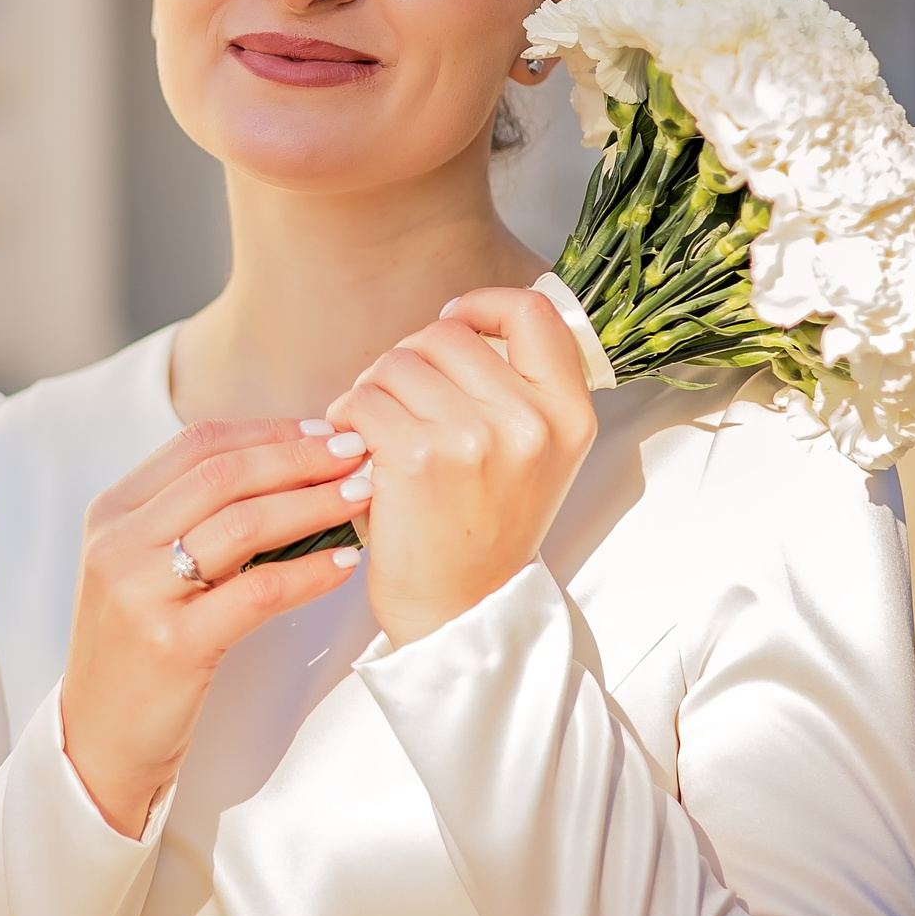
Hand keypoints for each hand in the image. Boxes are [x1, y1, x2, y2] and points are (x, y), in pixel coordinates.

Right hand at [60, 419, 372, 836]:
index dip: (266, 431)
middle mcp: (118, 544)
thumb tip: (284, 467)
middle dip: (299, 458)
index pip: (197, 444)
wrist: (98, 740)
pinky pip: (257, 592)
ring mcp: (141, 593)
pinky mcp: (171, 643)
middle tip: (356, 452)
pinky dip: (309, 572)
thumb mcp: (142, 569)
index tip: (322, 430)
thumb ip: (190, 518)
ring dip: (314, 504)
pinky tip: (344, 564)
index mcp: (112, 513)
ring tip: (360, 496)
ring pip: (244, 525)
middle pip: (224, 475)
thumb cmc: (136, 648)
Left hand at [326, 288, 598, 647]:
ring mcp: (475, 438)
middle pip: (447, 334)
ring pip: (397, 362)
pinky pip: (363, 400)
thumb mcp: (536, 454)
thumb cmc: (487, 531)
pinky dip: (346, 416)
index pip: (532, 312)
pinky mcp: (418, 459)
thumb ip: (517, 387)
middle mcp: (530, 422)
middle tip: (401, 402)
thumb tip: (465, 319)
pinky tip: (355, 447)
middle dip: (409, 359)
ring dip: (373, 388)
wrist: (461, 610)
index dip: (483, 305)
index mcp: (568, 414)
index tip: (456, 322)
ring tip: (377, 429)